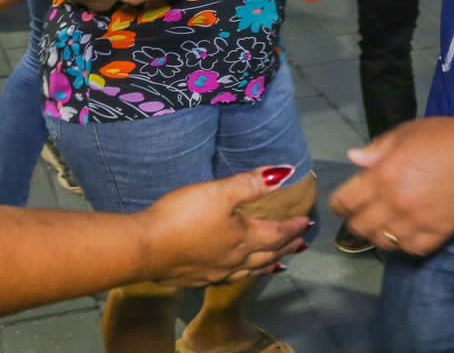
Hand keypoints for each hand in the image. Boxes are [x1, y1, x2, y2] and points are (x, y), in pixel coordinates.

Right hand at [139, 167, 311, 287]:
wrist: (146, 249)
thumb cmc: (183, 217)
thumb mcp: (218, 193)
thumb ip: (250, 183)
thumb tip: (284, 173)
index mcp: (243, 238)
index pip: (276, 234)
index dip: (293, 227)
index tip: (307, 222)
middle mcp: (234, 260)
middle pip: (267, 255)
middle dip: (286, 248)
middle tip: (301, 244)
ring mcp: (215, 273)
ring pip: (250, 270)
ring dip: (268, 265)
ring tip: (278, 264)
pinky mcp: (196, 279)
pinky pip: (230, 278)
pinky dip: (243, 274)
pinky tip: (234, 273)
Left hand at [329, 115, 453, 256]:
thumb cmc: (442, 135)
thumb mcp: (403, 133)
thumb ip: (376, 150)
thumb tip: (353, 159)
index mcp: (382, 176)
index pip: (346, 201)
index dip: (339, 204)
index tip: (342, 205)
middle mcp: (395, 202)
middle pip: (360, 228)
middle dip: (356, 222)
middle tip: (361, 217)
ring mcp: (418, 221)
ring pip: (384, 243)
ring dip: (380, 235)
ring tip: (383, 227)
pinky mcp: (440, 232)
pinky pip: (414, 249)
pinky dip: (406, 245)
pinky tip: (407, 235)